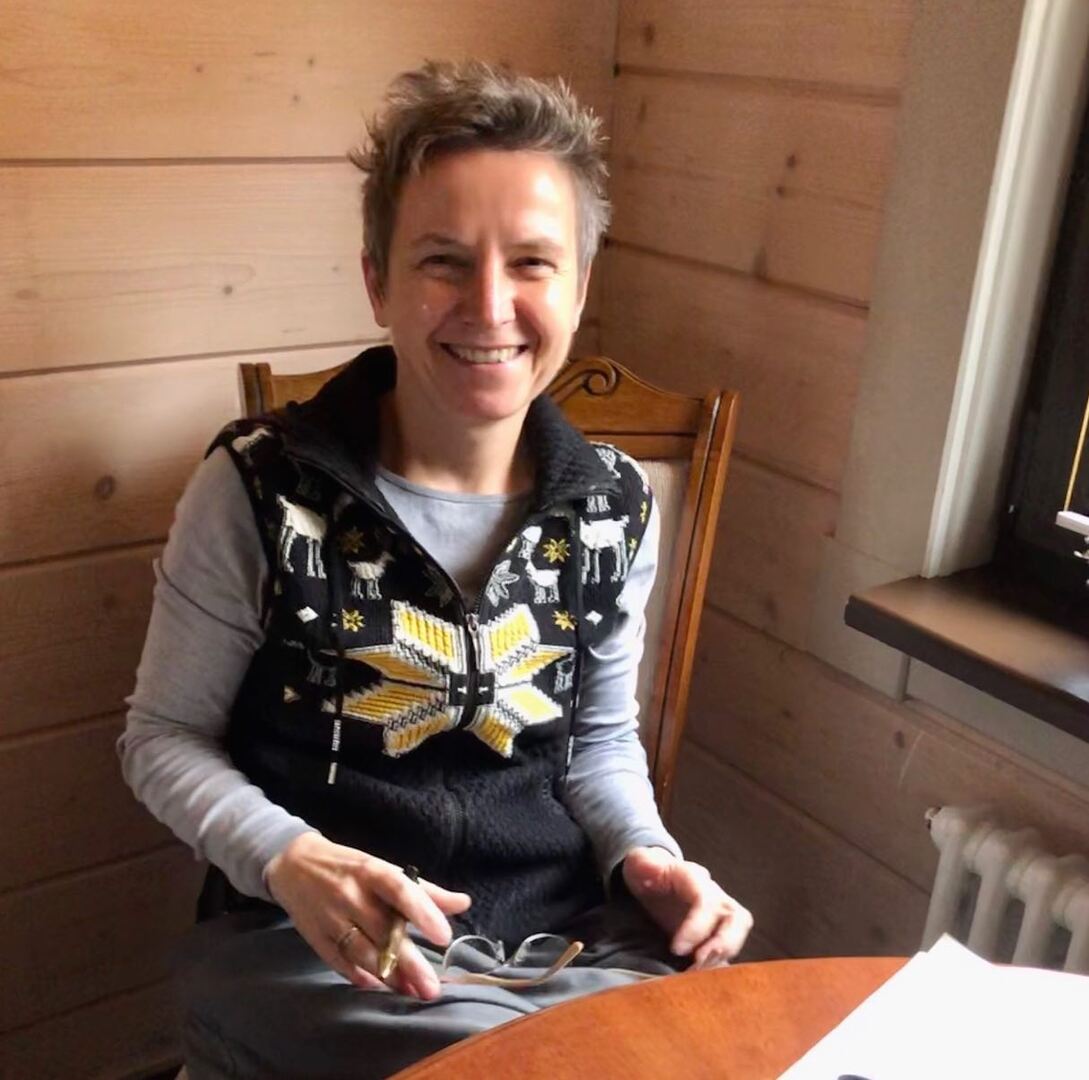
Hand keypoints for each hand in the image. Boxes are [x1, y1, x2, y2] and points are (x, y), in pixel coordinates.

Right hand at [264, 832, 470, 998]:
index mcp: (372, 871)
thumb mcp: (384, 869)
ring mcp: (332, 919)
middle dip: (411, 963)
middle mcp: (351, 895)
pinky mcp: (317, 939)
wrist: (294, 865)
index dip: (423, 913)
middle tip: (433, 988)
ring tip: (413, 992)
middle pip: (384, 932)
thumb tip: (464, 903)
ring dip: (390, 977)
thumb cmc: (350, 868)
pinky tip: (381, 987)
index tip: (444, 937)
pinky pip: (342, 964)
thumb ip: (424, 891)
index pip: (401, 890)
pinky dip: (362, 978)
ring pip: (364, 954)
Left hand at [622, 846, 751, 967]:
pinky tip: (703, 985)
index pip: (706, 902)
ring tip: (699, 978)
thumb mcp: (638, 863)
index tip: (676, 949)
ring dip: (722, 959)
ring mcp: (719, 916)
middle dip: (724, 944)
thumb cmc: (646, 872)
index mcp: (695, 879)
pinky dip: (720, 968)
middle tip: (700, 965)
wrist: (654, 877)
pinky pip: (729, 952)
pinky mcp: (717, 935)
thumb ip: (643, 864)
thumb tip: (650, 873)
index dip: (697, 927)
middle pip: (737, 918)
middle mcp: (715, 897)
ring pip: (738, 936)